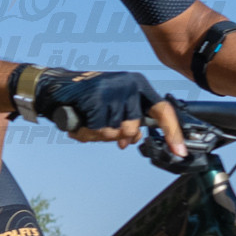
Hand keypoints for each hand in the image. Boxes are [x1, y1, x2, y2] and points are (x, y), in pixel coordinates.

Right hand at [34, 69, 184, 154]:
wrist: (55, 87)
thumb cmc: (87, 99)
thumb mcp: (114, 106)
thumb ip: (129, 120)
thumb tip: (134, 139)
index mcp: (139, 85)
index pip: (163, 111)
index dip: (172, 133)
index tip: (180, 152)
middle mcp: (130, 84)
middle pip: (134, 128)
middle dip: (117, 135)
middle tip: (101, 129)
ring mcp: (114, 90)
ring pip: (115, 131)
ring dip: (98, 134)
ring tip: (86, 121)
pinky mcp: (98, 97)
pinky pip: (99, 130)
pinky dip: (88, 132)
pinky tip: (79, 120)